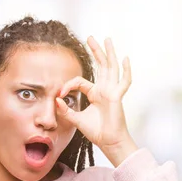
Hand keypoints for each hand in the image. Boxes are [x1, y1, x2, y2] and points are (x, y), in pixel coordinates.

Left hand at [56, 36, 137, 165]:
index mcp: (95, 94)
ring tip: (106, 39)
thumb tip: (56, 100)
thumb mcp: (76, 119)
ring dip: (108, 53)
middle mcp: (104, 90)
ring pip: (111, 68)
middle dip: (95, 52)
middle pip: (100, 66)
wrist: (108, 142)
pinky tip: (125, 59)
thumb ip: (66, 110)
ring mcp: (112, 92)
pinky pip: (124, 81)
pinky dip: (126, 70)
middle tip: (90, 38)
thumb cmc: (96, 132)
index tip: (59, 93)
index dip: (68, 85)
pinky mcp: (117, 96)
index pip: (80, 81)